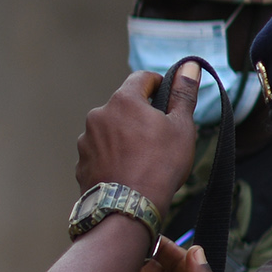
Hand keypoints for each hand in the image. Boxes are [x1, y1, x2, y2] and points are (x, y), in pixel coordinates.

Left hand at [77, 66, 202, 213]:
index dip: (159, 84)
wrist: (128, 205)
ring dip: (126, 136)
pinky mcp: (81, 162)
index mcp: (123, 101)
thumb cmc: (160, 164)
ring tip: (145, 158)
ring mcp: (85, 140)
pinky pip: (101, 152)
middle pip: (124, 106)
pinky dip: (113, 156)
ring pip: (111, 130)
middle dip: (142, 115)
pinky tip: (128, 171)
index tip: (169, 96)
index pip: (142, 78)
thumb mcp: (182, 126)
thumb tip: (190, 66)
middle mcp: (98, 115)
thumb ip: (184, 94)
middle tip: (161, 135)